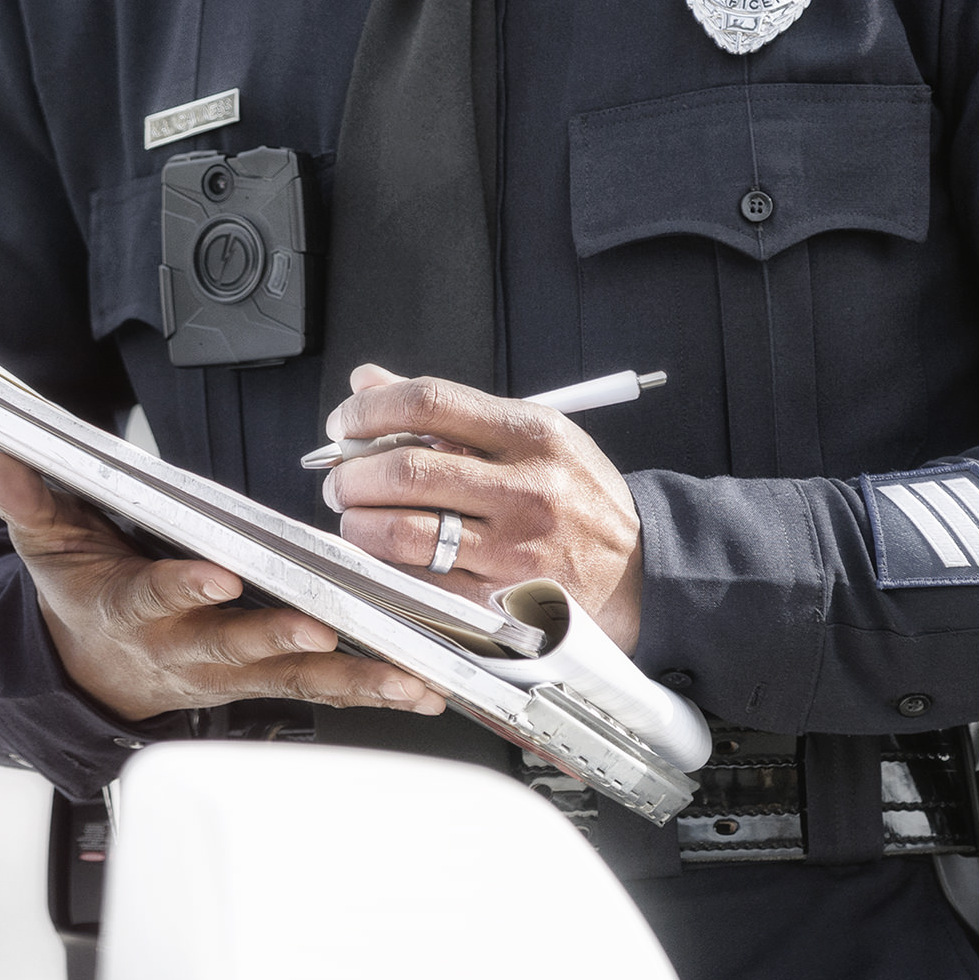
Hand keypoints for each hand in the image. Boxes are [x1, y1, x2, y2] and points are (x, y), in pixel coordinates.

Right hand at [0, 450, 443, 721]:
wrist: (92, 671)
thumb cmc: (83, 596)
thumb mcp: (47, 546)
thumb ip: (29, 500)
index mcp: (133, 609)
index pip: (157, 595)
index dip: (185, 587)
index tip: (217, 574)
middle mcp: (187, 649)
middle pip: (236, 647)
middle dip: (277, 639)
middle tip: (320, 629)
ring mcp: (232, 672)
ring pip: (293, 678)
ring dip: (351, 679)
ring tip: (402, 677)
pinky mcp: (268, 682)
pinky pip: (323, 690)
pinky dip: (373, 691)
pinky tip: (419, 688)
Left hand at [320, 364, 646, 641]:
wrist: (638, 569)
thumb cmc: (576, 496)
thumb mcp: (531, 436)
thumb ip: (450, 412)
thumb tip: (370, 381)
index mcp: (531, 433)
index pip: (429, 403)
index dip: (369, 410)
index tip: (345, 423)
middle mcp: (525, 488)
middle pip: (406, 471)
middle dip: (351, 474)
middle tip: (340, 478)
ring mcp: (513, 548)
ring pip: (403, 533)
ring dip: (358, 524)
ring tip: (355, 517)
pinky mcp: (501, 598)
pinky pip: (419, 582)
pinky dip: (385, 567)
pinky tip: (382, 555)